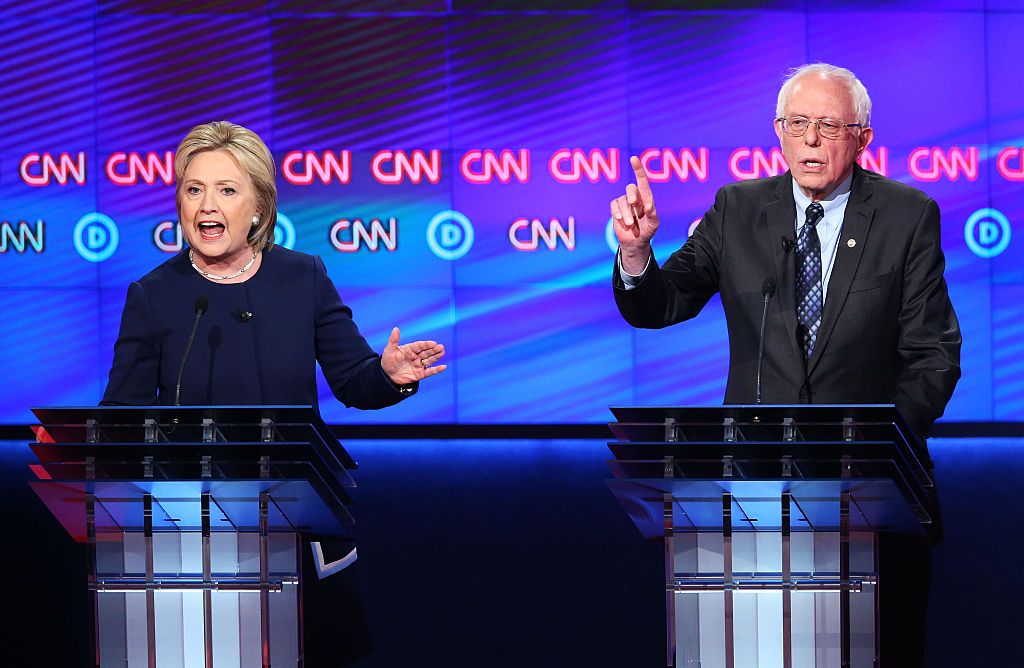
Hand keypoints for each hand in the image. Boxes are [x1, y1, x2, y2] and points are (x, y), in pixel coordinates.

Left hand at [380, 327, 446, 384]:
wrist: (387, 376)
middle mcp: (416, 356)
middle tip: (441, 347)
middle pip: (426, 352)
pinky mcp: (420, 374)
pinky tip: (443, 367)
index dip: (426, 345)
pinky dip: (436, 370)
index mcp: (410, 349)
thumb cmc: (388, 361)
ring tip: (442, 352)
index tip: (433, 343)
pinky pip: (429, 372)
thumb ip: (393, 340)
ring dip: (436, 357)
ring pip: (429, 360)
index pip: (419, 346)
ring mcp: (418, 365)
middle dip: (434, 350)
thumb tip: (396, 328)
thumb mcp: (389, 350)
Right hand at [610, 156, 658, 273]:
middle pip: (631, 188)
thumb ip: (652, 214)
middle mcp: (635, 198)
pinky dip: (617, 212)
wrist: (636, 242)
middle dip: (632, 195)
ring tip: (631, 224)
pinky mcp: (616, 209)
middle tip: (634, 204)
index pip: (642, 181)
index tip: (633, 159)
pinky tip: (621, 220)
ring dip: (626, 212)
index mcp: (646, 198)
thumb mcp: (654, 224)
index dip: (638, 169)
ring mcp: (625, 203)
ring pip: (622, 200)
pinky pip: (614, 205)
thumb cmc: (647, 231)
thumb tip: (648, 205)